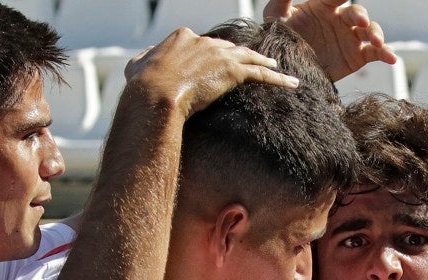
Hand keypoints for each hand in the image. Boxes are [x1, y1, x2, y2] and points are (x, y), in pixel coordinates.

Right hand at [124, 28, 298, 117]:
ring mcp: (220, 54)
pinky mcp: (232, 71)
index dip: (212, 55)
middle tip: (253, 63)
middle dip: (241, 57)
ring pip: (249, 58)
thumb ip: (144, 59)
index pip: (204, 44)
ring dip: (265, 63)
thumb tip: (143, 60)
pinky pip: (261, 74)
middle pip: (229, 48)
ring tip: (277, 67)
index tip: (217, 64)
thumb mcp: (137, 66)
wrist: (155, 94)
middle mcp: (204, 41)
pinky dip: (278, 79)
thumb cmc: (143, 85)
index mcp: (182, 37)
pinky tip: (290, 83)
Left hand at [262, 0, 397, 80]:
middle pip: (357, 13)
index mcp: (323, 6)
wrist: (287, 70)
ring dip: (376, 33)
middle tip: (360, 21)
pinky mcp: (357, 57)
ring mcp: (350, 38)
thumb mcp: (276, 17)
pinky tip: (392, 58)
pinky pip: (375, 53)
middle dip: (361, 15)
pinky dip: (386, 54)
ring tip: (376, 41)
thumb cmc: (280, 38)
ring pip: (370, 30)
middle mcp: (340, 20)